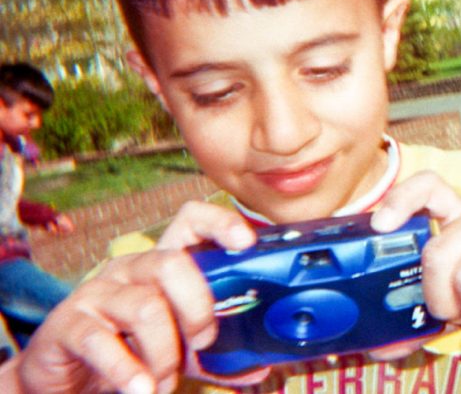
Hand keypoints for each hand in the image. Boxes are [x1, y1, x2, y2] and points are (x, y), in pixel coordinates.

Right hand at [1, 202, 265, 393]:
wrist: (65, 379)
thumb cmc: (130, 352)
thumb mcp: (180, 351)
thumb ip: (216, 357)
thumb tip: (258, 368)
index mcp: (162, 264)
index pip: (190, 220)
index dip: (220, 223)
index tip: (246, 243)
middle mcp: (130, 268)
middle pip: (173, 263)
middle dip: (198, 308)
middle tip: (203, 344)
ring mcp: (97, 292)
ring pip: (146, 307)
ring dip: (164, 354)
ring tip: (165, 382)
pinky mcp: (68, 324)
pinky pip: (101, 341)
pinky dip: (128, 372)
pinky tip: (141, 390)